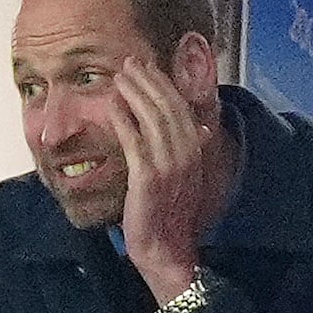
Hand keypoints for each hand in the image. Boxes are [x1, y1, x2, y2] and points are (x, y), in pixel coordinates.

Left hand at [107, 57, 215, 300]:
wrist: (166, 250)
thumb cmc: (170, 217)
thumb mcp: (185, 179)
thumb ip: (189, 152)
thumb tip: (199, 130)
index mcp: (196, 153)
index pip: (181, 108)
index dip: (164, 85)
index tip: (147, 68)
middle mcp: (187, 155)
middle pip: (168, 107)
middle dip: (149, 81)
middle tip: (130, 62)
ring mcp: (169, 166)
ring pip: (152, 119)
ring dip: (135, 93)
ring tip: (119, 76)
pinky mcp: (147, 178)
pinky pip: (134, 141)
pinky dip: (124, 120)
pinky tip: (112, 105)